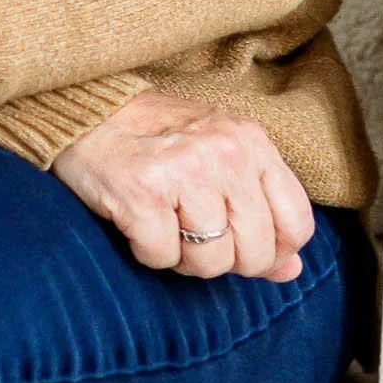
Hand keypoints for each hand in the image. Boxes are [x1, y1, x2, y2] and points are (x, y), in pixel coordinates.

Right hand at [51, 90, 315, 280]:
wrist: (86, 111)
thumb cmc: (155, 136)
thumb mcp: (218, 159)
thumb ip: (259, 210)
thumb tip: (290, 271)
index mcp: (250, 140)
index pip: (296, 221)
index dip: (272, 249)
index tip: (240, 243)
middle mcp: (225, 152)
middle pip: (254, 251)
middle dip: (222, 259)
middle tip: (190, 230)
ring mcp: (185, 171)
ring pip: (211, 262)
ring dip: (182, 255)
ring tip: (162, 219)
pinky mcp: (144, 192)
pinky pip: (163, 258)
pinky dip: (147, 250)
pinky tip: (136, 218)